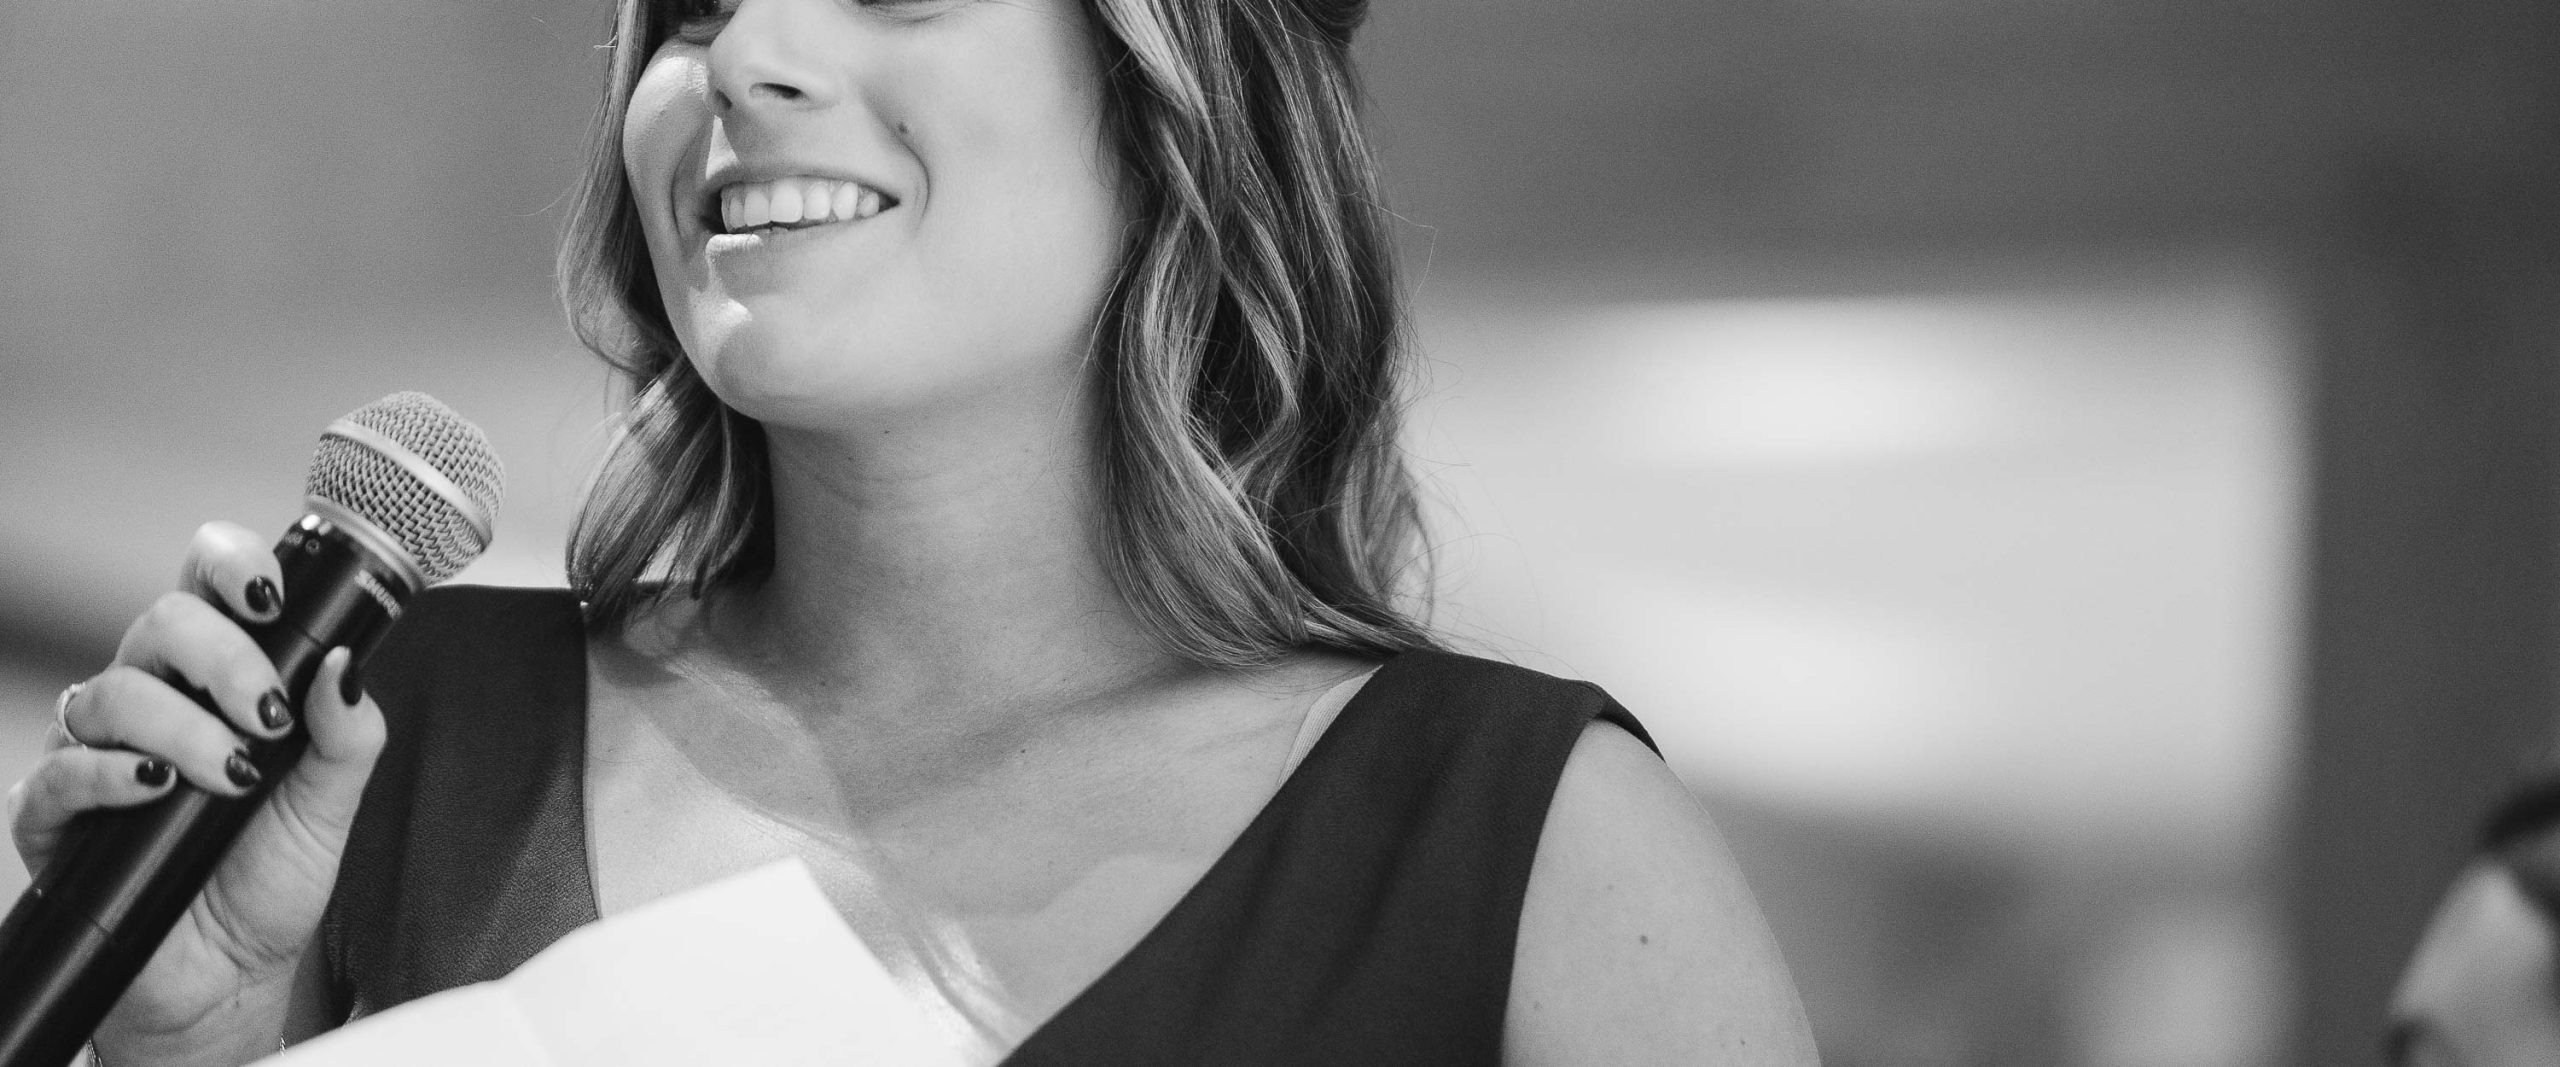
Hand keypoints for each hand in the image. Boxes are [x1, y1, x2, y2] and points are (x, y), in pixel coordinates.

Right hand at [4, 521, 385, 1062]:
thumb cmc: (269, 879)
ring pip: (111, 693)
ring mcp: (96, 755)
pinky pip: (62, 771)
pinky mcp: (55, 817)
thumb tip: (345, 664)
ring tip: (234, 776)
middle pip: (159, 623)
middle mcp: (149, 702)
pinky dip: (112, 773)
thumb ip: (348, 733)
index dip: (228, 566)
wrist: (227, 977)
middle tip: (267, 717)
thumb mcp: (331, 803)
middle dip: (223, 659)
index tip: (267, 595)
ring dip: (183, 728)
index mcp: (213, 681)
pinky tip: (157, 787)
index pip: (204, 587)